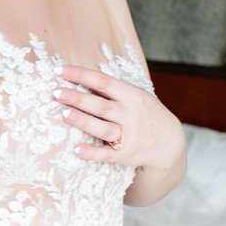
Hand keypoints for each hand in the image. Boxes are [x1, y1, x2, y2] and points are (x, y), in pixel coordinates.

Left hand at [56, 65, 183, 171]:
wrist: (168, 143)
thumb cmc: (145, 113)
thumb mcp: (137, 96)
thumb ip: (113, 90)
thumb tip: (80, 77)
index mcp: (133, 96)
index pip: (104, 82)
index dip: (82, 75)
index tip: (61, 70)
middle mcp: (131, 115)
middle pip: (101, 106)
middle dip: (78, 99)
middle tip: (57, 93)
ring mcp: (128, 136)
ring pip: (102, 128)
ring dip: (83, 121)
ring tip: (64, 114)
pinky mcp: (124, 155)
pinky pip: (106, 154)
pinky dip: (91, 153)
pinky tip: (77, 149)